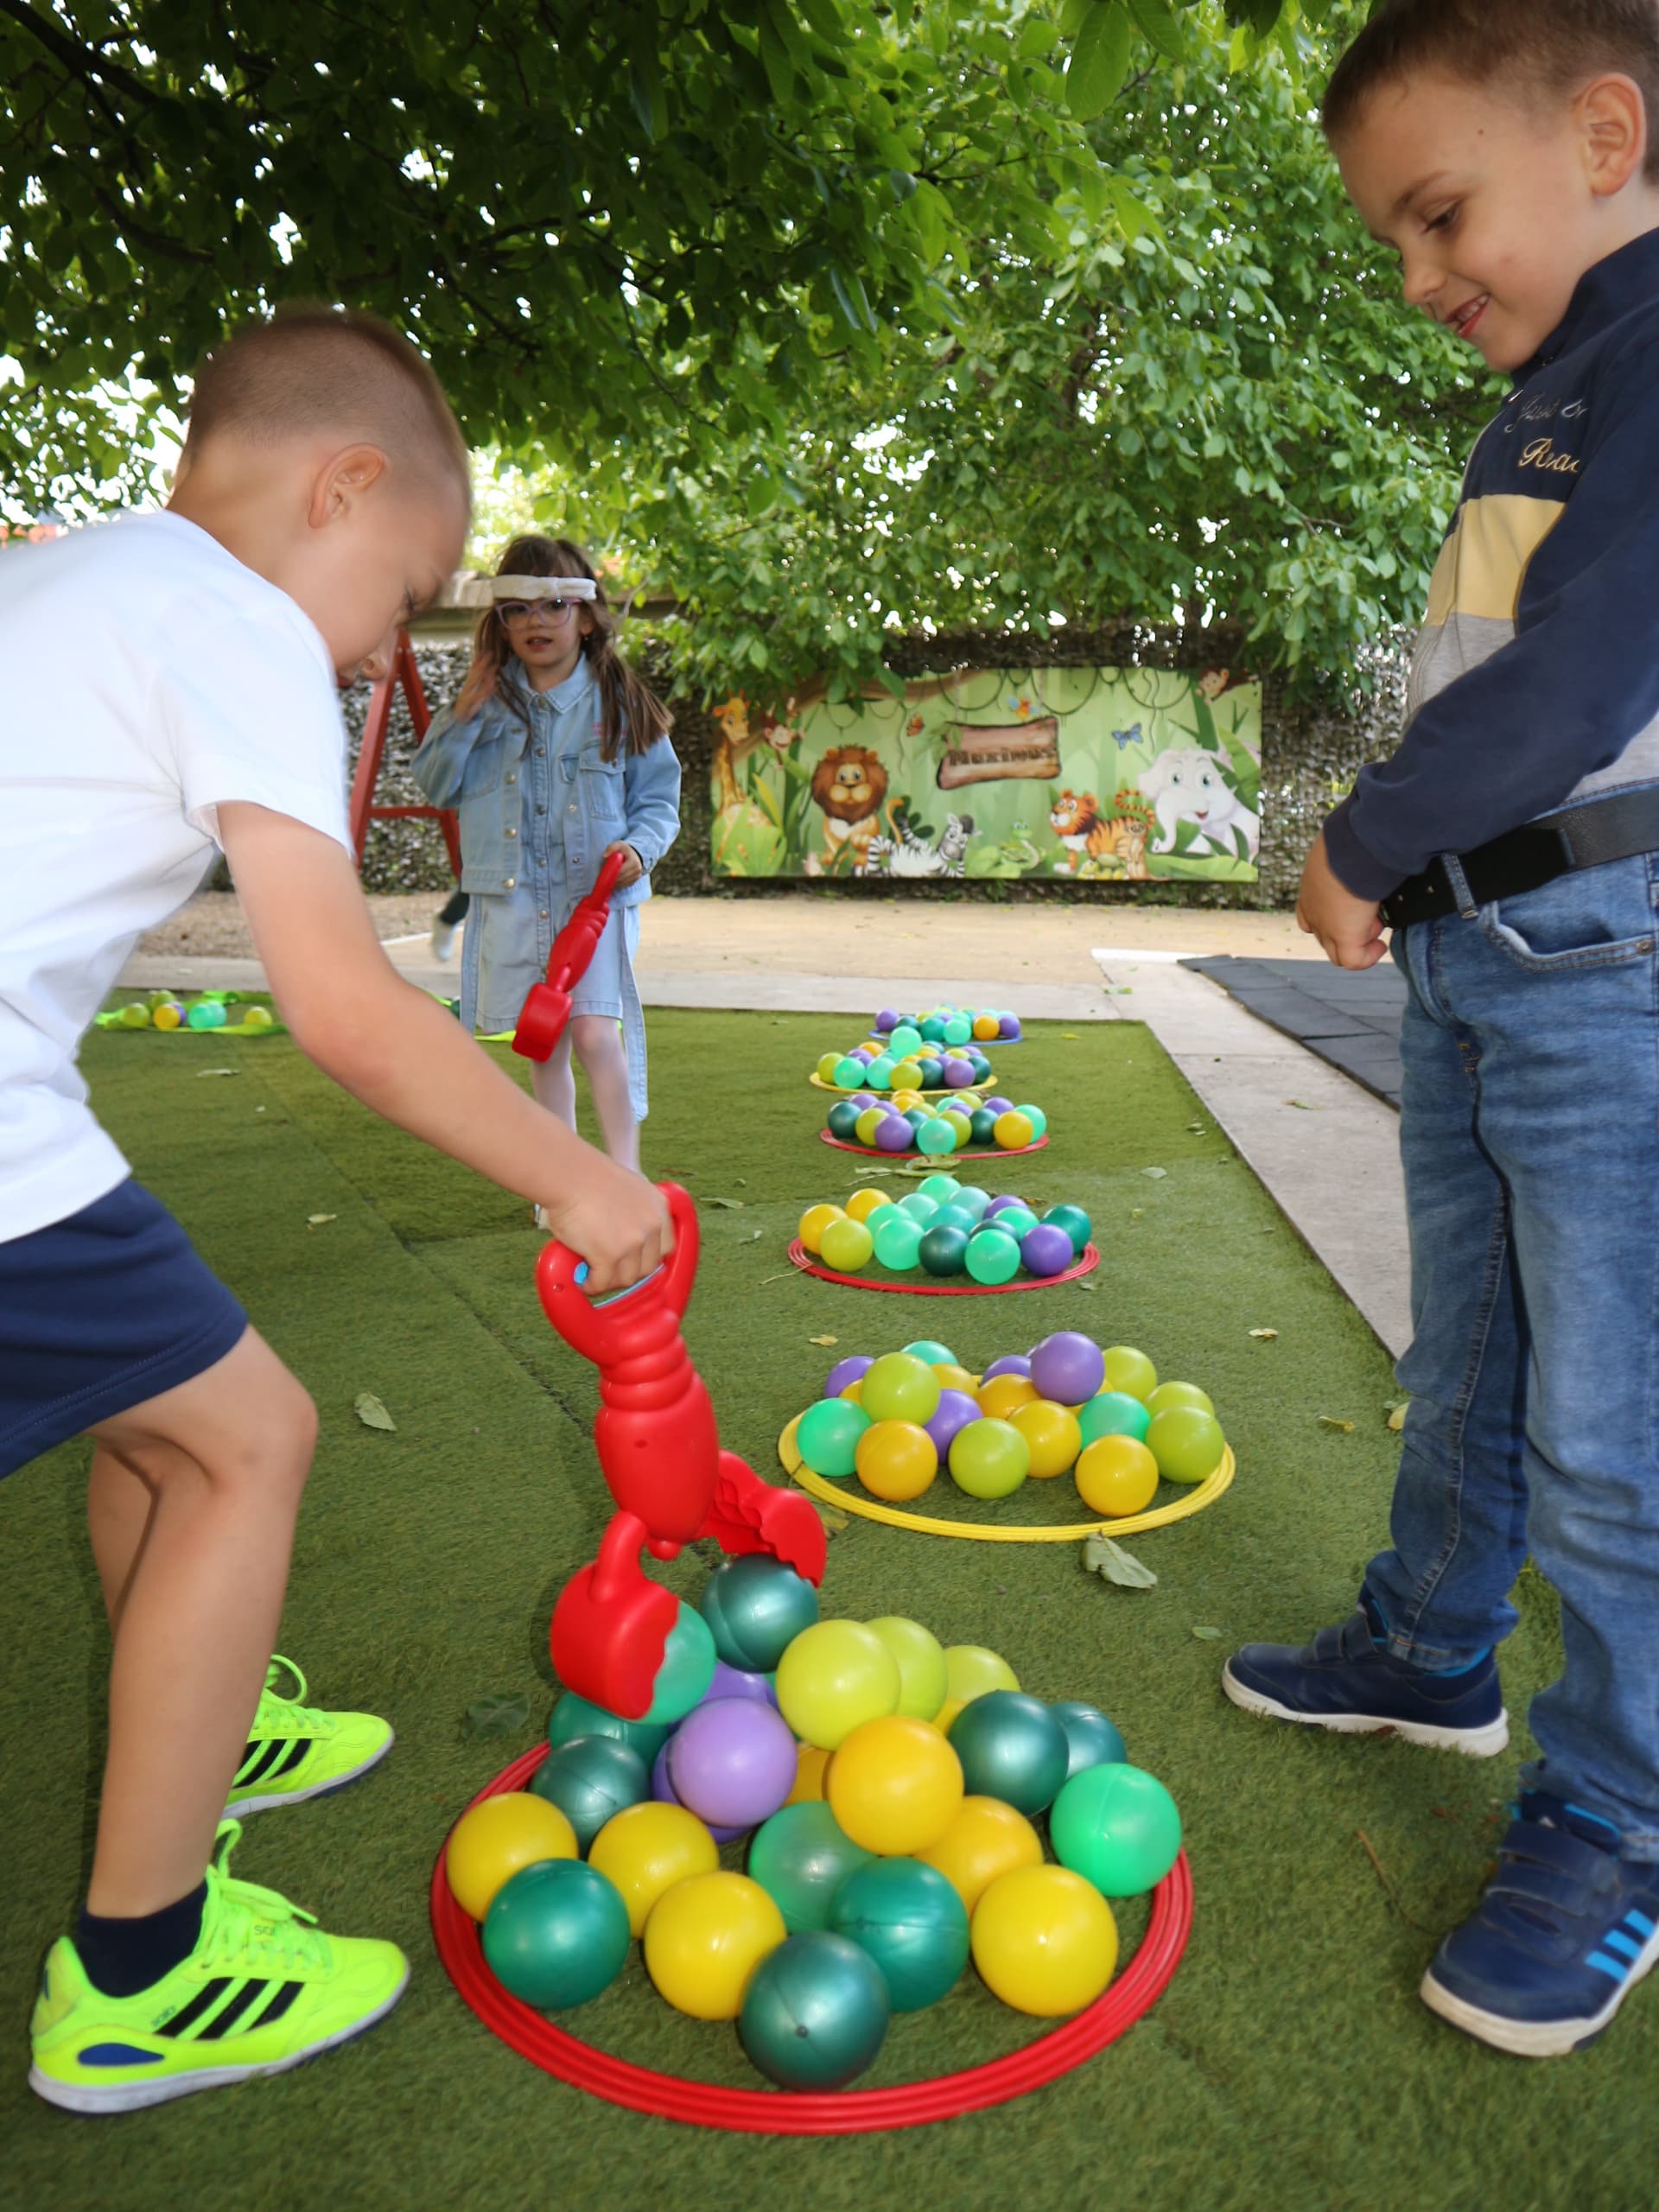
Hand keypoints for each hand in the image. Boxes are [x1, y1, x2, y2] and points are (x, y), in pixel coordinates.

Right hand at [540, 1160, 672, 1296]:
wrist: (569, 1175)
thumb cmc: (587, 1177)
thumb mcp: (628, 1187)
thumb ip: (634, 1210)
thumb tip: (622, 1233)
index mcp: (658, 1207)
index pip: (665, 1246)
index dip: (648, 1257)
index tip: (634, 1262)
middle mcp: (651, 1226)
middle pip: (648, 1267)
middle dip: (628, 1272)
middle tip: (610, 1271)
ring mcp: (632, 1242)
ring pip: (626, 1278)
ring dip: (610, 1280)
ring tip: (594, 1276)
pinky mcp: (609, 1255)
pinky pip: (602, 1282)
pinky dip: (592, 1285)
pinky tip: (584, 1281)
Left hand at [602, 840, 644, 888]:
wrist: (634, 854)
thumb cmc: (625, 849)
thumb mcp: (618, 845)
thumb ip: (611, 848)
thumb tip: (604, 856)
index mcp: (634, 862)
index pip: (621, 871)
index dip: (612, 874)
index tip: (604, 874)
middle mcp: (637, 870)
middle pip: (622, 879)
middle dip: (612, 879)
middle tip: (603, 878)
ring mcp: (637, 876)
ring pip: (623, 883)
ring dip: (614, 883)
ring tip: (607, 879)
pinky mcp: (635, 881)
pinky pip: (624, 885)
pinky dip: (618, 884)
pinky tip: (613, 881)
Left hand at [1297, 832, 1389, 969]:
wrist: (1356, 847)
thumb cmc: (1355, 839)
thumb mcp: (1347, 847)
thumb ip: (1353, 855)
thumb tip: (1373, 848)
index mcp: (1311, 886)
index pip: (1309, 913)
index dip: (1330, 918)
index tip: (1353, 910)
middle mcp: (1314, 908)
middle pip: (1325, 935)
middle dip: (1351, 929)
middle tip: (1372, 914)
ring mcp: (1325, 925)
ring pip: (1337, 951)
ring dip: (1360, 942)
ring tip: (1377, 926)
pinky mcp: (1343, 936)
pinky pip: (1353, 961)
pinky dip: (1368, 958)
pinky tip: (1380, 945)